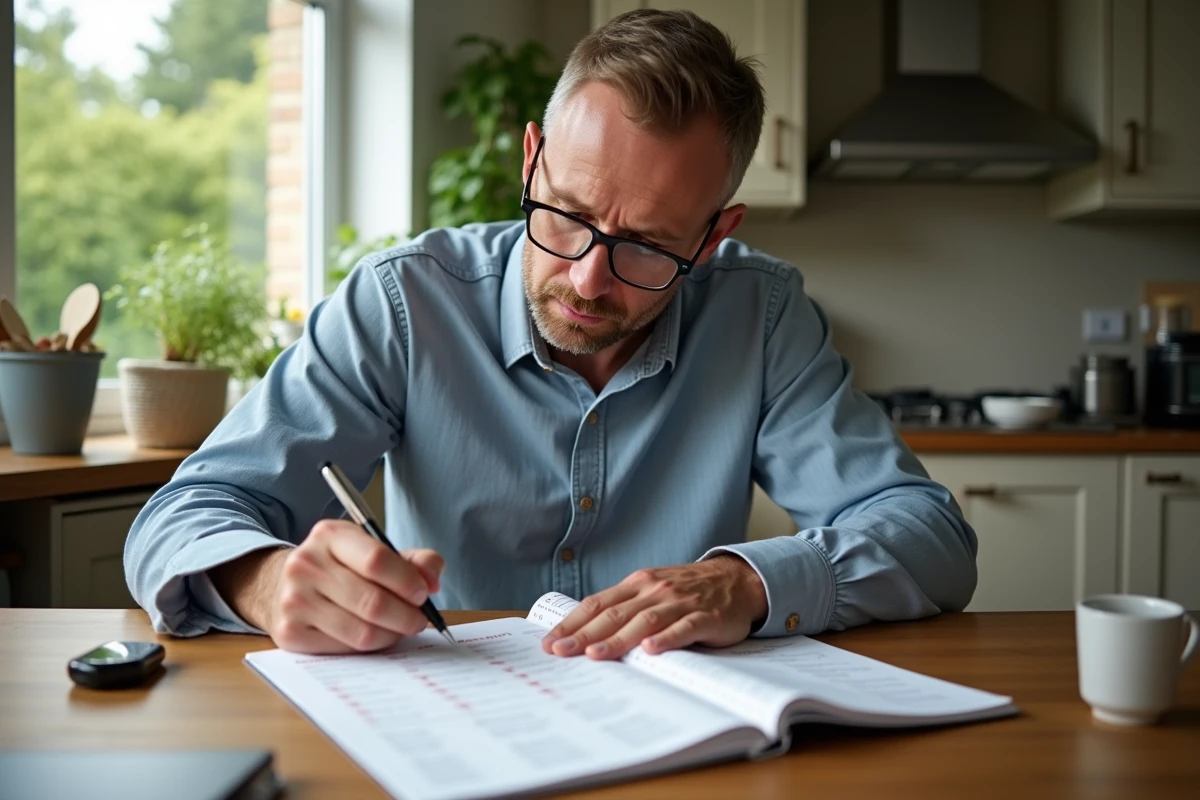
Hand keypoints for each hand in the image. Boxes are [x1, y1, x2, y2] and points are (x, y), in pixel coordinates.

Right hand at [211, 520, 443, 653]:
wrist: (282, 584)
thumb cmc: (340, 567)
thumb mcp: (372, 549)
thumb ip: (413, 560)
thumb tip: (433, 581)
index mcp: (329, 535)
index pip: (376, 560)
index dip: (407, 581)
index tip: (423, 594)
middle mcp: (305, 564)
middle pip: (372, 602)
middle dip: (406, 615)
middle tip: (419, 619)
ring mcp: (294, 600)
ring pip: (361, 631)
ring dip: (392, 634)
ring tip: (401, 628)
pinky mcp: (290, 633)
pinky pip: (344, 649)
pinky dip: (369, 646)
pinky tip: (375, 635)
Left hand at [541, 556, 767, 659]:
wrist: (737, 580)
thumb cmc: (687, 590)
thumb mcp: (652, 591)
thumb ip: (625, 607)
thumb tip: (584, 631)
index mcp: (637, 584)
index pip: (597, 604)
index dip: (572, 623)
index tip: (550, 642)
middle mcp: (654, 590)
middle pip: (614, 613)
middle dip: (584, 634)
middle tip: (560, 652)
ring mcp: (680, 602)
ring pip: (644, 621)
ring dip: (618, 639)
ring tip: (596, 655)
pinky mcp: (705, 616)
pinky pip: (684, 628)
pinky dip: (666, 638)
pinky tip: (651, 650)